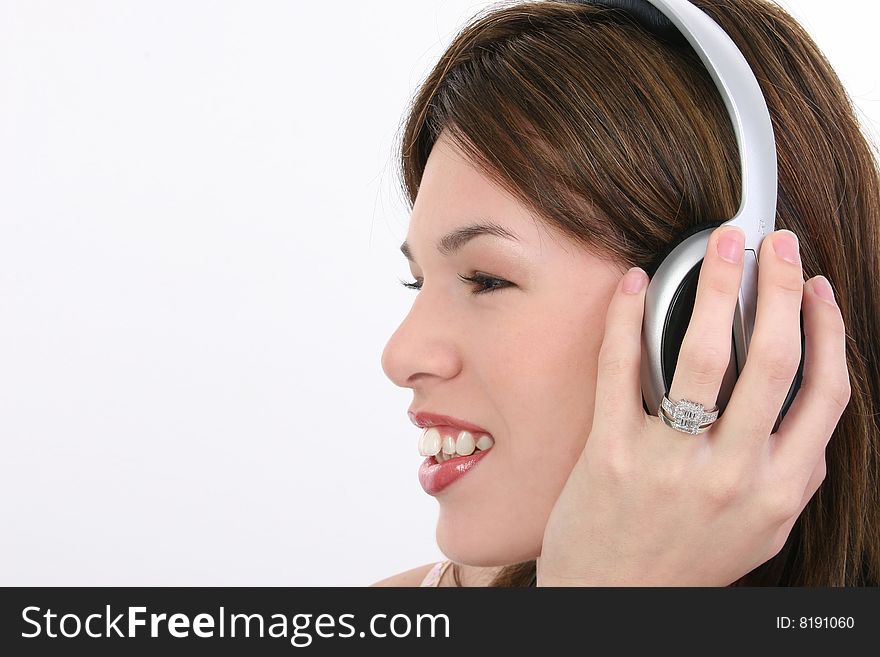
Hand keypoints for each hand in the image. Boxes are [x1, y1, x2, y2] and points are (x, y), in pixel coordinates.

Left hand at [537, 227, 850, 585]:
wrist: (612, 603)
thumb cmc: (685, 562)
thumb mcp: (759, 530)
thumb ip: (788, 474)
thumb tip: (806, 407)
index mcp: (780, 491)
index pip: (826, 393)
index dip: (828, 329)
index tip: (818, 288)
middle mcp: (734, 476)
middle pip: (773, 359)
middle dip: (780, 286)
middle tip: (774, 244)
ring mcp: (672, 464)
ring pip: (703, 354)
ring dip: (715, 285)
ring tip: (719, 244)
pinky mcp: (613, 455)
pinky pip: (622, 369)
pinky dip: (628, 318)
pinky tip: (634, 285)